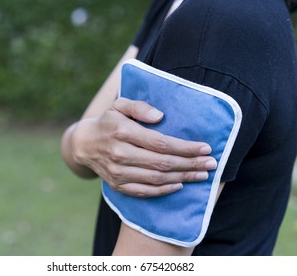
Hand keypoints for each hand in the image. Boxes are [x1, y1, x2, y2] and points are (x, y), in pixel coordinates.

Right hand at [71, 98, 216, 197]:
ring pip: (157, 179)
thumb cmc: (108, 121)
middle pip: (163, 163)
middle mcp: (121, 154)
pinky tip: (179, 185)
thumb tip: (161, 116)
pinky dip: (164, 190)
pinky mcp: (118, 185)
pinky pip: (145, 191)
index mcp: (123, 132)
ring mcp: (118, 173)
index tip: (206, 148)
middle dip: (191, 164)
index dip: (186, 147)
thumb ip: (139, 107)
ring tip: (202, 175)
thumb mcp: (119, 105)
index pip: (161, 143)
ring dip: (183, 178)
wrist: (84, 144)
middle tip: (211, 164)